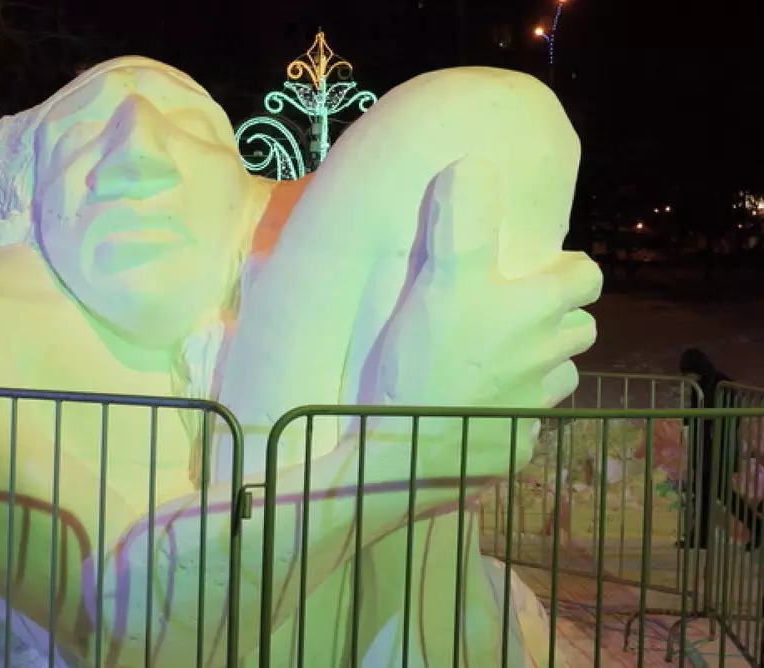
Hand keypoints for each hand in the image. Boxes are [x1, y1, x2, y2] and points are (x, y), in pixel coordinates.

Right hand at [367, 156, 601, 479]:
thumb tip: (474, 163)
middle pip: (580, 328)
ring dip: (542, 363)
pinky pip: (530, 420)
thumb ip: (464, 223)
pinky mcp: (518, 443)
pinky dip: (515, 410)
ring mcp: (535, 406)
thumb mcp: (441, 281)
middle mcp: (547, 357)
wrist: (409, 450)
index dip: (571, 268)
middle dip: (559, 316)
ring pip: (560, 374)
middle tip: (516, 314)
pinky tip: (482, 407)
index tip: (542, 269)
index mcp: (537, 311)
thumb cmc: (427, 362)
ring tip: (500, 360)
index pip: (587, 276)